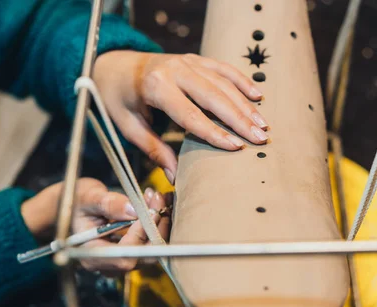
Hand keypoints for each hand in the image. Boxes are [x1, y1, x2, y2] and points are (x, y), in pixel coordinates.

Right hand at [21, 178, 169, 271]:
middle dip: (156, 229)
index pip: (124, 256)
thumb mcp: (88, 198)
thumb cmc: (75, 203)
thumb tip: (134, 210)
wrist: (73, 207)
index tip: (148, 210)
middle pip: (144, 258)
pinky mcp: (131, 253)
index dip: (140, 236)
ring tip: (156, 199)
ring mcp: (121, 260)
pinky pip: (151, 244)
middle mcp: (108, 263)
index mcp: (91, 255)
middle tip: (158, 202)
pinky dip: (157, 225)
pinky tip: (155, 205)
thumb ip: (109, 204)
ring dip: (159, 225)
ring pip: (152, 251)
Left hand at [93, 51, 268, 183]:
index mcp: (156, 87)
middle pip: (214, 96)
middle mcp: (174, 70)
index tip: (235, 147)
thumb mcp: (129, 126)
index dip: (214, 132)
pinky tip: (258, 95)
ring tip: (262, 125)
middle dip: (239, 119)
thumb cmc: (120, 99)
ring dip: (244, 104)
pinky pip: (223, 68)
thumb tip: (175, 177)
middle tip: (259, 138)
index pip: (190, 114)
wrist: (114, 65)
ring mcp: (187, 61)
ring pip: (223, 82)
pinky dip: (241, 81)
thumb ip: (154, 150)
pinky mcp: (195, 59)